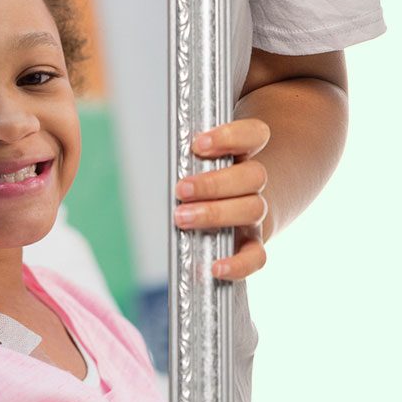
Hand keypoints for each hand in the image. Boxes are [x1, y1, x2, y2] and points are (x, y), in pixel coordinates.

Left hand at [175, 117, 272, 279]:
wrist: (231, 212)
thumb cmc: (203, 181)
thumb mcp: (196, 161)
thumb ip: (183, 157)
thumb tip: (144, 147)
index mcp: (244, 153)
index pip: (255, 134)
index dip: (231, 136)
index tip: (198, 145)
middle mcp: (254, 183)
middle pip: (253, 176)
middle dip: (214, 183)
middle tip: (180, 190)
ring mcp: (255, 214)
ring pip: (254, 208)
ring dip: (216, 213)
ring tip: (181, 217)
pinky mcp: (252, 244)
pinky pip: (257, 256)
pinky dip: (239, 264)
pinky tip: (215, 267)